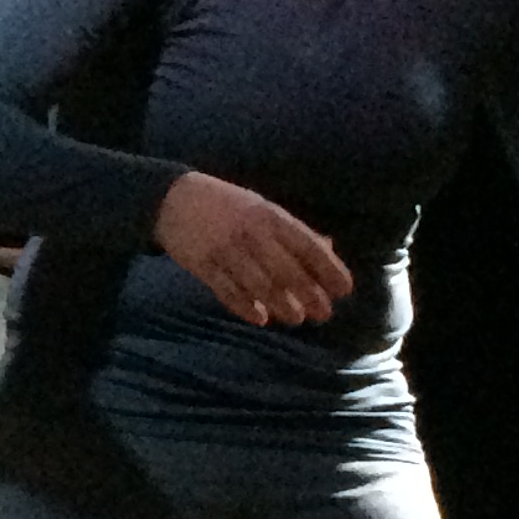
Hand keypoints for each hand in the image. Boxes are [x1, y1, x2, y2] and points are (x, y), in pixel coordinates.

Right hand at [153, 171, 355, 326]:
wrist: (173, 199)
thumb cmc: (226, 205)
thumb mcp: (262, 208)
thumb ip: (292, 230)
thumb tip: (329, 248)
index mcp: (269, 216)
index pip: (307, 245)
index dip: (328, 268)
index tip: (344, 289)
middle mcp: (250, 233)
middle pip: (286, 270)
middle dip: (308, 294)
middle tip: (324, 314)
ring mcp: (225, 250)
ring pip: (259, 284)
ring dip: (281, 304)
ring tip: (295, 319)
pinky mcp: (202, 265)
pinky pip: (227, 291)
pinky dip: (244, 306)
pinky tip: (260, 318)